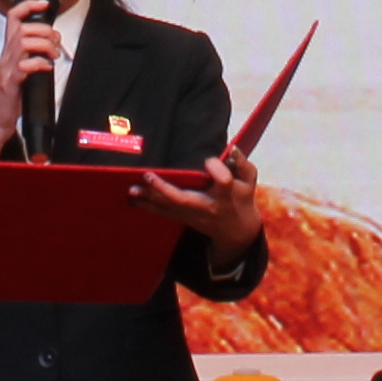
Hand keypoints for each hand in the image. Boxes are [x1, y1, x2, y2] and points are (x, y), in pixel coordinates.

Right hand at [0, 0, 73, 161]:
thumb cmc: (9, 97)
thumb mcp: (21, 70)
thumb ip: (32, 55)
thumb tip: (52, 45)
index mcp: (9, 51)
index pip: (13, 18)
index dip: (28, 5)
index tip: (44, 3)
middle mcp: (6, 56)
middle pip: (23, 28)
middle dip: (44, 30)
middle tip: (55, 43)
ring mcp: (7, 69)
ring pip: (24, 42)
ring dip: (44, 45)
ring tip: (53, 55)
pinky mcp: (10, 84)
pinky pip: (25, 66)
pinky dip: (39, 63)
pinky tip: (46, 68)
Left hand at [136, 142, 266, 260]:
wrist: (236, 231)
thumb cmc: (242, 199)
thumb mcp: (249, 181)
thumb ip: (243, 164)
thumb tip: (231, 149)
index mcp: (226, 194)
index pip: (223, 181)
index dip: (217, 170)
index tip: (208, 161)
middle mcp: (207, 206)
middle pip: (184, 199)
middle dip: (164, 189)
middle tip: (147, 176)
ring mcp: (193, 215)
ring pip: (168, 208)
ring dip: (149, 199)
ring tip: (132, 190)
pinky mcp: (184, 219)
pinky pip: (163, 213)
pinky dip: (147, 206)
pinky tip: (133, 199)